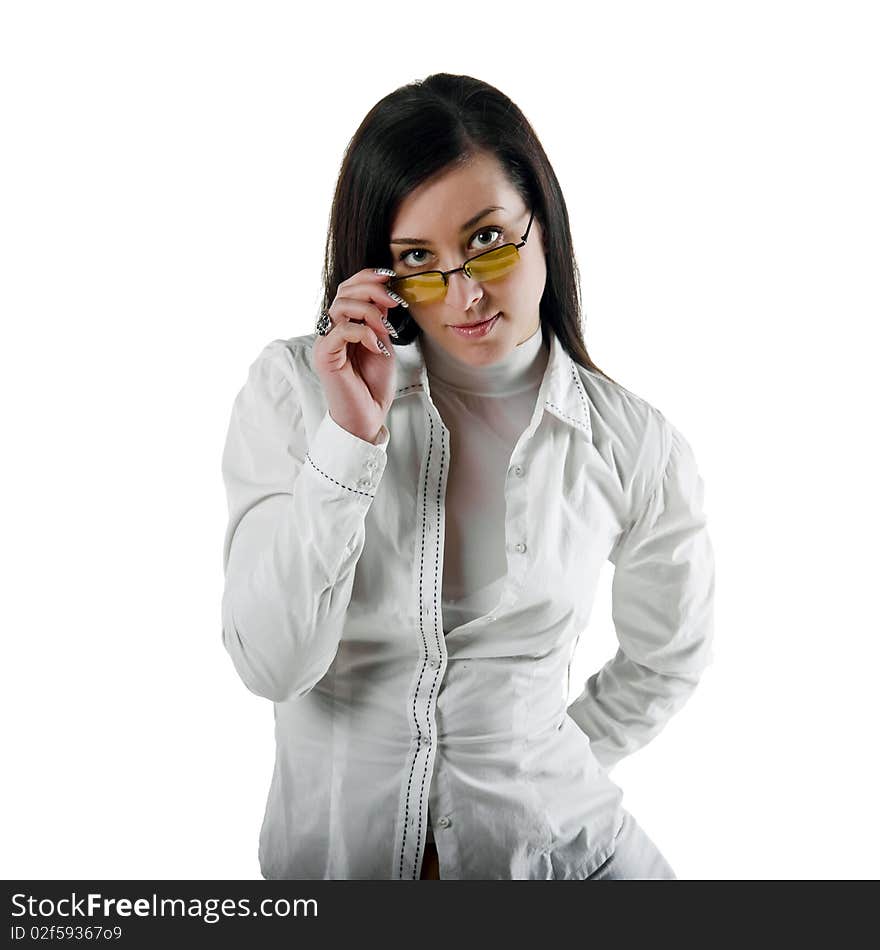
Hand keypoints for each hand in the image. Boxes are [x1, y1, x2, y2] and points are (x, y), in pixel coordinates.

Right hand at [312, 268, 405, 443]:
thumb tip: (385, 293)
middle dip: (372, 289)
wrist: (368, 417)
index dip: (367, 277)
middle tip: (395, 301)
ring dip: (370, 311)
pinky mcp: (325, 357)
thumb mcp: (383, 344)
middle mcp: (331, 331)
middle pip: (344, 292)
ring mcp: (326, 343)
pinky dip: (364, 333)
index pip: (348, 289)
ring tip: (386, 330)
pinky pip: (341, 330)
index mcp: (343, 325)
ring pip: (340, 306)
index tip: (390, 276)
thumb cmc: (373, 386)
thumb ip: (380, 320)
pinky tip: (378, 347)